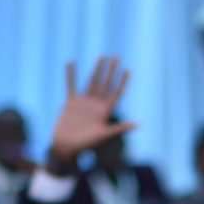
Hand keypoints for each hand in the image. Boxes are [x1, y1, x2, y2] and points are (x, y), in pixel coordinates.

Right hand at [46, 57, 134, 175]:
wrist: (66, 148)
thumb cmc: (85, 145)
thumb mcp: (103, 135)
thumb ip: (118, 128)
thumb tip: (137, 124)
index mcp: (105, 111)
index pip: (116, 93)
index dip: (122, 81)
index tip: (127, 69)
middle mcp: (95, 105)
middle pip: (105, 83)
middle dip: (111, 70)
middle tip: (115, 57)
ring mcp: (83, 102)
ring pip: (91, 81)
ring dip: (96, 69)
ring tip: (101, 56)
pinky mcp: (70, 103)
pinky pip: (70, 85)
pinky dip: (70, 74)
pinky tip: (71, 62)